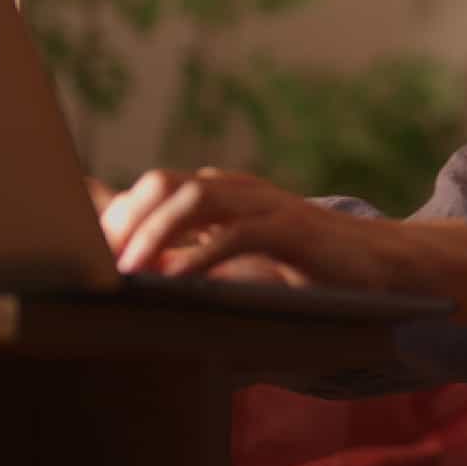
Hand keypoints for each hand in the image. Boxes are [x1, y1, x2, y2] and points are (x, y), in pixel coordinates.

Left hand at [98, 167, 466, 321]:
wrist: (384, 269)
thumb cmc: (305, 273)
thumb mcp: (238, 266)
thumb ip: (191, 262)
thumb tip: (132, 275)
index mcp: (221, 197)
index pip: (154, 189)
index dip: (114, 216)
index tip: (82, 256)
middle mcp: (239, 192)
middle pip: (165, 184)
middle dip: (124, 221)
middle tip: (93, 264)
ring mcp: (267, 207)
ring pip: (196, 197)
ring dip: (154, 232)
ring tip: (126, 271)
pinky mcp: (294, 230)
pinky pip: (240, 233)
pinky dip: (205, 255)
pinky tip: (181, 281)